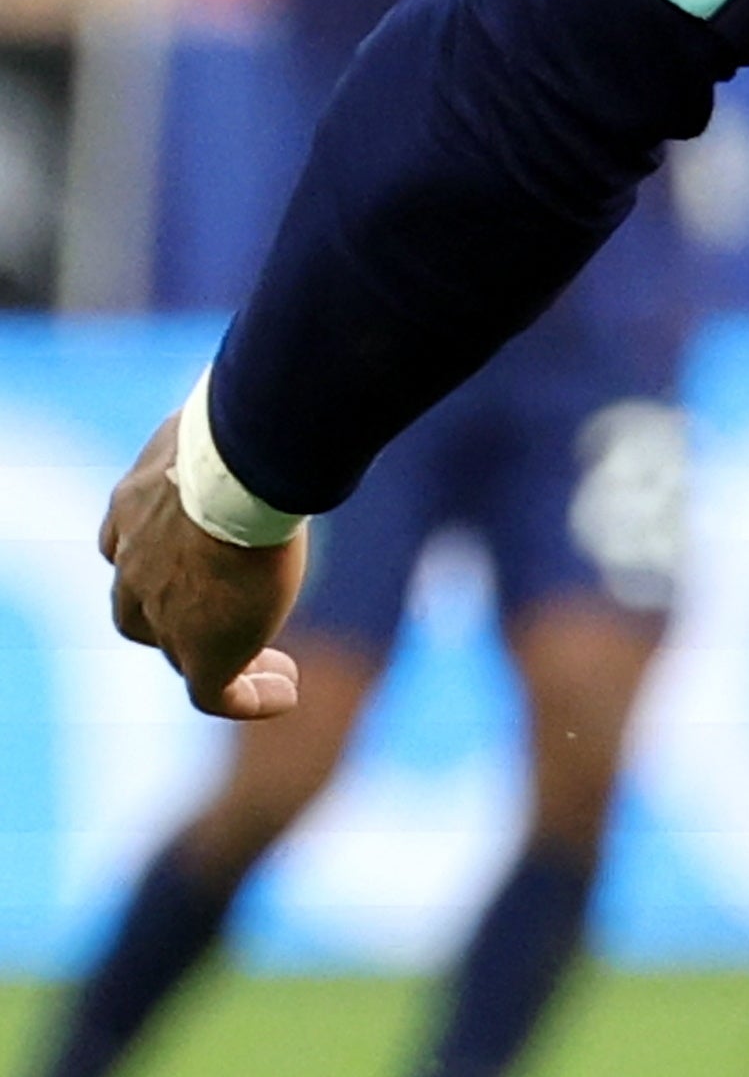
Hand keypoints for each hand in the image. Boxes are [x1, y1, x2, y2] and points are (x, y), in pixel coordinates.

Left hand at [102, 413, 304, 719]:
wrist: (237, 472)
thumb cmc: (241, 429)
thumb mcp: (230, 415)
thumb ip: (246, 417)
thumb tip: (292, 379)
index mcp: (133, 504)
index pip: (128, 544)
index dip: (158, 559)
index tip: (205, 562)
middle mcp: (134, 562)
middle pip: (141, 606)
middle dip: (177, 613)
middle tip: (230, 614)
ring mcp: (163, 611)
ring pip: (177, 648)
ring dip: (215, 655)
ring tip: (271, 663)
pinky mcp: (201, 650)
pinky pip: (214, 692)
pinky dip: (247, 697)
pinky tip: (284, 692)